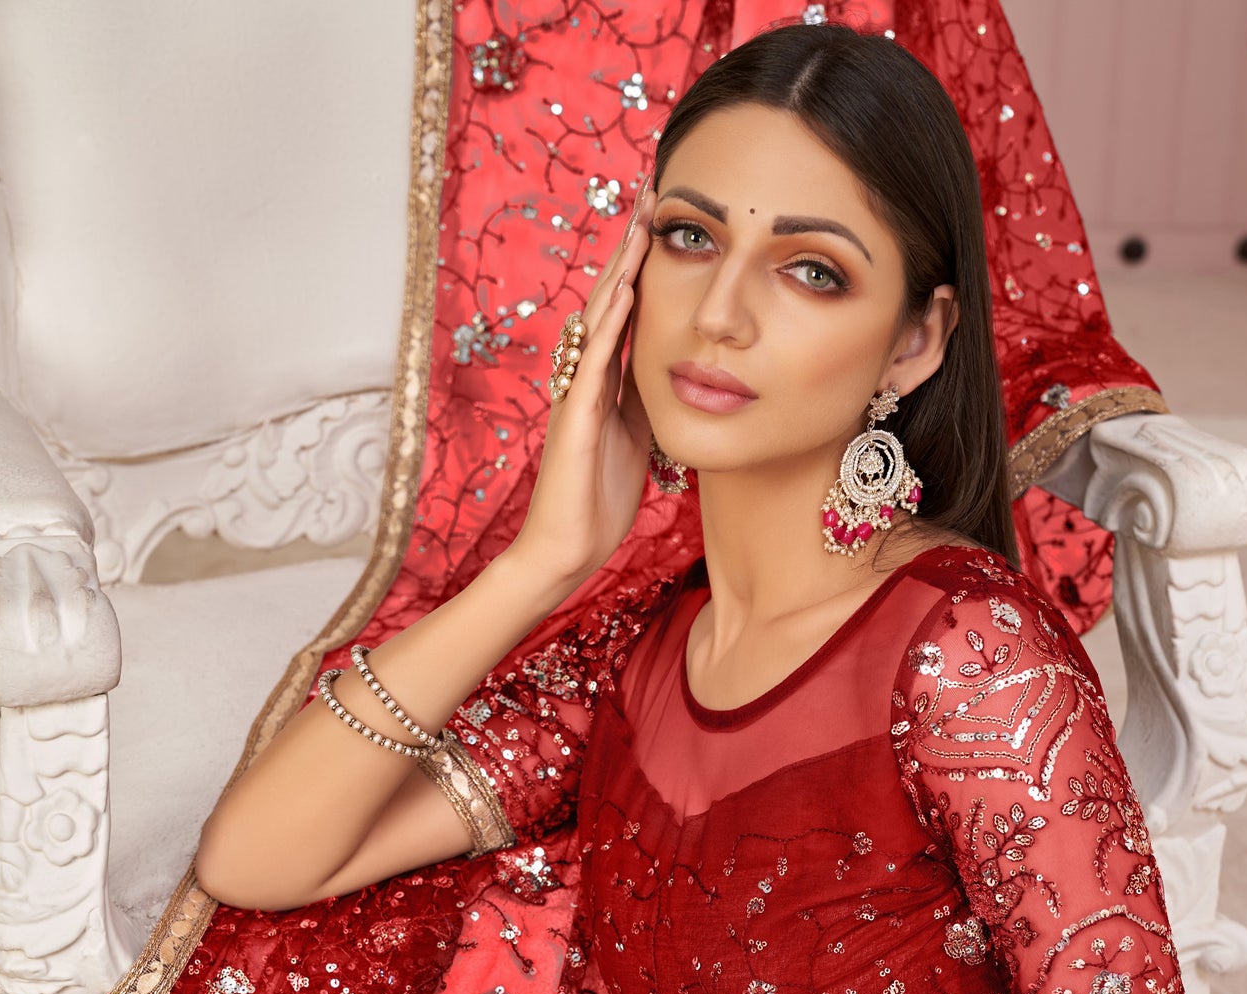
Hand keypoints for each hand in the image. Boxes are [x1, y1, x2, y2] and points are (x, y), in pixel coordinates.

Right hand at [510, 172, 658, 585]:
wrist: (565, 548)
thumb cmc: (599, 500)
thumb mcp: (640, 439)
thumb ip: (649, 401)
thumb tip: (680, 372)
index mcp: (606, 382)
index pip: (627, 309)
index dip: (644, 264)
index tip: (666, 218)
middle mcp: (587, 377)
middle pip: (610, 297)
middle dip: (630, 246)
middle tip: (651, 192)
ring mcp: (577, 394)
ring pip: (599, 319)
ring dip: (620, 270)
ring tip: (640, 222)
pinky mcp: (574, 419)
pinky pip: (593, 364)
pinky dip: (610, 326)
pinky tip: (625, 292)